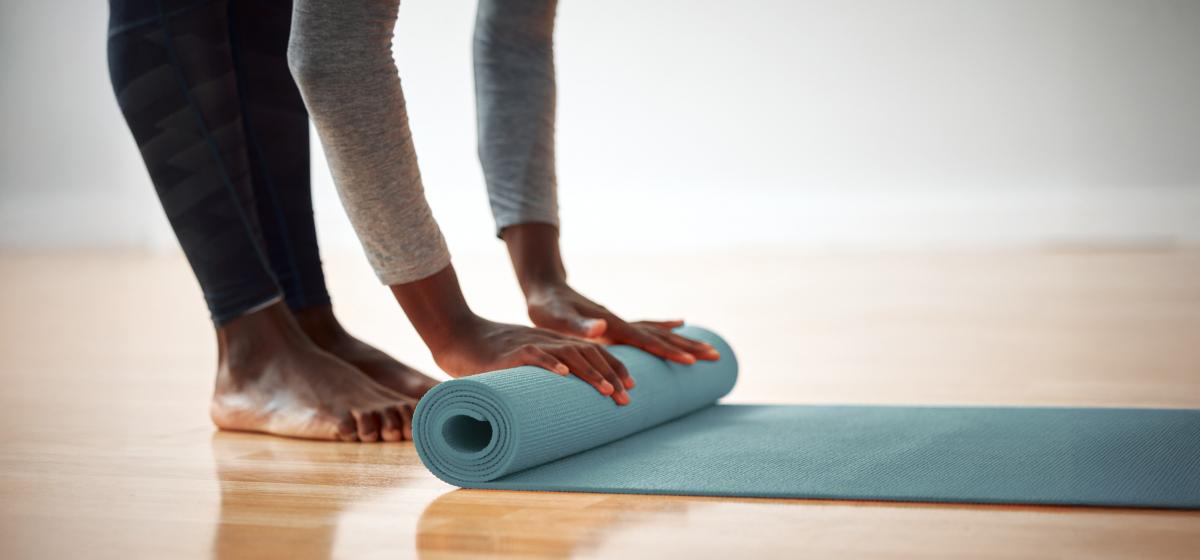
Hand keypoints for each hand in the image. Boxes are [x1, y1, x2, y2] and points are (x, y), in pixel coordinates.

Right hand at [390, 264, 633, 404]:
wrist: (457, 335)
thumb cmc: (489, 355)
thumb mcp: (523, 362)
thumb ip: (541, 377)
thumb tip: (559, 407)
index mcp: (553, 344)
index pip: (592, 351)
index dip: (614, 367)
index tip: (632, 387)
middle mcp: (547, 341)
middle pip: (588, 353)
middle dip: (611, 375)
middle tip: (626, 398)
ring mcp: (529, 345)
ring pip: (567, 354)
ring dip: (589, 373)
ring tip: (606, 390)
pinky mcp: (509, 353)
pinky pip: (533, 355)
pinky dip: (549, 364)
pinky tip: (563, 375)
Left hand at [500, 223, 720, 364]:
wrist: (543, 287)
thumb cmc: (546, 306)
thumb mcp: (556, 317)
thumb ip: (579, 325)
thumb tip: (601, 329)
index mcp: (612, 324)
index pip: (646, 340)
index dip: (668, 352)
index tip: (690, 362)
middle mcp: (621, 322)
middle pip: (662, 335)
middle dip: (688, 347)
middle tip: (716, 356)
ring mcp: (619, 321)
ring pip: (659, 332)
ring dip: (683, 341)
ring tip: (708, 348)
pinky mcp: (614, 323)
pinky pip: (646, 327)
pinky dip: (663, 327)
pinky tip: (679, 323)